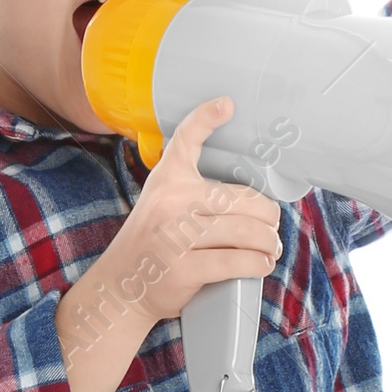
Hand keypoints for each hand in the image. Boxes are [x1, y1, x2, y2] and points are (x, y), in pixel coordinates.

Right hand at [96, 97, 281, 332]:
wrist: (120, 287)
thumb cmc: (152, 245)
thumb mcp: (161, 204)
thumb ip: (192, 192)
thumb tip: (251, 198)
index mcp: (167, 181)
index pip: (185, 139)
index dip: (206, 118)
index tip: (227, 104)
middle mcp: (170, 203)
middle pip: (241, 200)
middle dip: (267, 217)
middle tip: (271, 228)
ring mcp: (175, 236)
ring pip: (245, 232)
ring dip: (268, 244)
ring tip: (270, 249)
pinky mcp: (184, 269)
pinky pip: (236, 262)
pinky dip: (258, 265)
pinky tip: (262, 265)